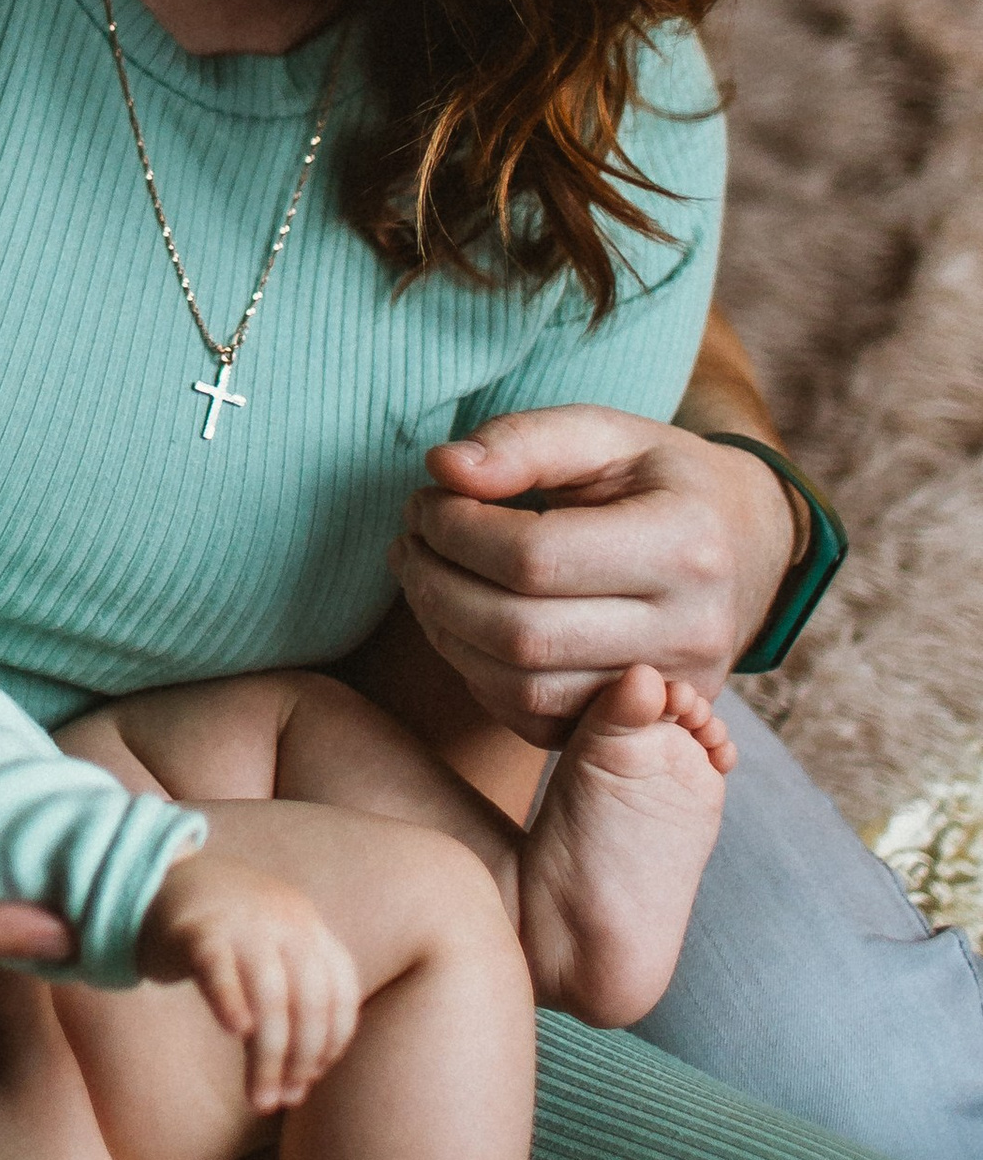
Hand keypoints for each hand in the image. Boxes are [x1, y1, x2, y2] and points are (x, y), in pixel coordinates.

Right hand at [135, 849, 359, 1110]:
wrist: (161, 879)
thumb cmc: (222, 932)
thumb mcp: (270, 947)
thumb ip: (293, 994)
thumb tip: (302, 1082)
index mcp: (308, 927)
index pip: (341, 992)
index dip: (333, 1041)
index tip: (311, 1077)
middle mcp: (284, 921)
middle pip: (310, 1000)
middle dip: (302, 1059)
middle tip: (284, 1099)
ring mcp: (242, 922)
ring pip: (270, 996)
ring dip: (270, 1057)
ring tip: (260, 1099)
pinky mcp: (196, 930)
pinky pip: (218, 969)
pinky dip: (230, 1000)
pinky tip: (235, 1031)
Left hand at [391, 406, 799, 744]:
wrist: (749, 547)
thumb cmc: (666, 480)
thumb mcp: (610, 434)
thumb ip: (526, 441)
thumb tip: (444, 468)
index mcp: (686, 545)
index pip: (536, 557)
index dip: (456, 531)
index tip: (426, 501)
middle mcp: (690, 630)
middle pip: (522, 634)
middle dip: (437, 585)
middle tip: (410, 540)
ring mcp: (671, 690)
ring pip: (522, 689)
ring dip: (446, 634)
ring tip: (423, 575)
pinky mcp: (642, 725)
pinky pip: (535, 722)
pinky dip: (478, 676)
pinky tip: (461, 623)